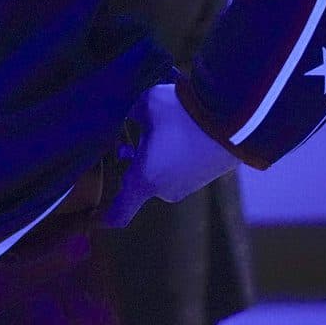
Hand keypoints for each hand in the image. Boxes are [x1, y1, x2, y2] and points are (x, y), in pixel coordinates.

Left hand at [102, 82, 239, 227]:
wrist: (234, 119)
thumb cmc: (180, 115)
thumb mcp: (143, 105)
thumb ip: (124, 114)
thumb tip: (116, 113)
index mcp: (145, 180)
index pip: (119, 212)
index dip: (103, 218)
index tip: (91, 219)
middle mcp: (165, 190)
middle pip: (138, 181)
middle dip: (132, 161)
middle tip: (128, 138)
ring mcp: (188, 186)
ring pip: (160, 170)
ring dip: (155, 154)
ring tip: (159, 126)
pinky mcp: (205, 176)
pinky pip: (179, 167)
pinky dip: (174, 152)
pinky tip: (180, 130)